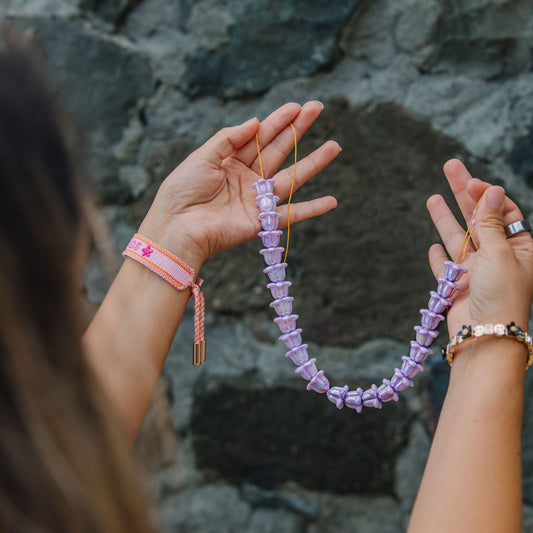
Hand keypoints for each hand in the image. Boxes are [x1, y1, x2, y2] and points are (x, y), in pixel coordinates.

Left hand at [139, 101, 339, 268]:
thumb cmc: (181, 192)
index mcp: (230, 161)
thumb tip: (255, 121)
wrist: (176, 228)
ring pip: (291, 178)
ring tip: (335, 146)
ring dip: (313, 163)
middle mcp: (247, 179)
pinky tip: (333, 201)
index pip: (259, 137)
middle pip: (278, 151)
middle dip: (297, 130)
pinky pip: (292, 214)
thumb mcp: (202, 157)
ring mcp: (256, 200)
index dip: (278, 121)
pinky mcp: (262, 222)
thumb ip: (228, 138)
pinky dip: (313, 209)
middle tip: (317, 108)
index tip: (296, 106)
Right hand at [426, 159, 532, 336]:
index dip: (486, 193)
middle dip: (463, 193)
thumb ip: (489, 222)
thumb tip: (491, 190)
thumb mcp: (499, 252)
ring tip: (432, 198)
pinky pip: (446, 268)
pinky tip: (433, 247)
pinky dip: (439, 259)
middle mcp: (498, 256)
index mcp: (519, 247)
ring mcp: (476, 271)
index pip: (502, 210)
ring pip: (459, 239)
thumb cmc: (502, 294)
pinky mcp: (458, 287)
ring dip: (445, 219)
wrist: (486, 335)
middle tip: (450, 166)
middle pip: (478, 217)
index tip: (470, 182)